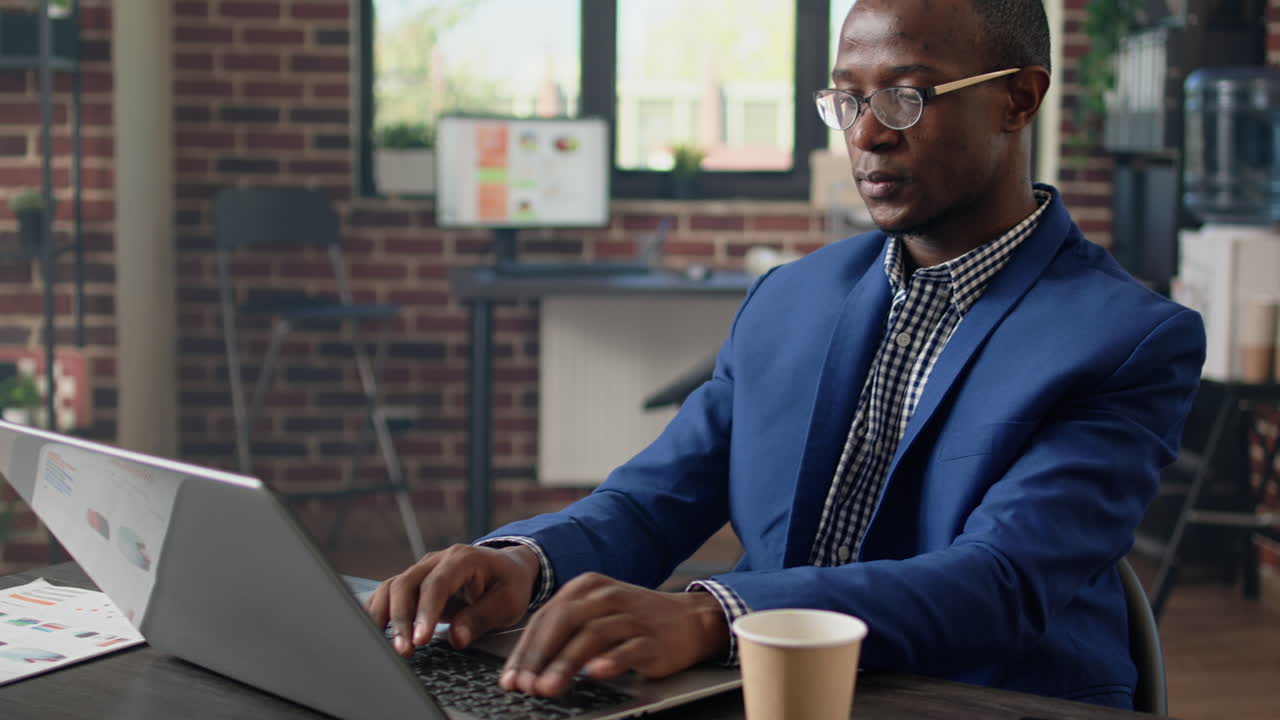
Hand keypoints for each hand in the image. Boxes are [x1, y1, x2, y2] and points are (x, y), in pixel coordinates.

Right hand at [365, 544, 539, 656]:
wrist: (506, 568)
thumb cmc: (509, 583)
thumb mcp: (508, 602)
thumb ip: (482, 618)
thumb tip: (457, 638)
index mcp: (463, 559)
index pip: (436, 584)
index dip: (425, 613)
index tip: (420, 640)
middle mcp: (437, 560)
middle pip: (406, 584)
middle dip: (401, 619)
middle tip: (404, 650)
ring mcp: (422, 569)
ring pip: (391, 588)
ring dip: (384, 617)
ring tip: (387, 647)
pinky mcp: (414, 582)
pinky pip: (388, 593)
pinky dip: (378, 611)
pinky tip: (374, 632)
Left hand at [498, 572, 728, 697]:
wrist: (689, 620)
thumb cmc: (632, 622)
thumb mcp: (595, 617)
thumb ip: (563, 635)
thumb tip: (525, 669)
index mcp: (586, 587)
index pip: (546, 617)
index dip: (525, 650)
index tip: (511, 678)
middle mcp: (607, 596)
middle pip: (565, 622)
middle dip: (540, 656)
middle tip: (526, 685)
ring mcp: (631, 616)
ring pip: (593, 635)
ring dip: (566, 663)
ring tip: (549, 687)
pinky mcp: (653, 637)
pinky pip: (629, 648)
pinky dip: (611, 660)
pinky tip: (595, 673)